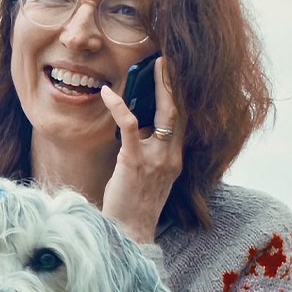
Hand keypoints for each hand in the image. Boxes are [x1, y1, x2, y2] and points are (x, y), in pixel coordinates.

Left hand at [99, 57, 182, 243]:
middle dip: (174, 83)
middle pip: (180, 111)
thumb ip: (152, 152)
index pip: (184, 120)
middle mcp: (172, 156)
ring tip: (149, 66)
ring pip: (163, 114)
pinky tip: (107, 93)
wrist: (130, 232)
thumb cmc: (135, 204)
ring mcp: (156, 159)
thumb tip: (140, 125)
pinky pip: (130, 126)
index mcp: (175, 158)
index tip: (175, 74)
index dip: (180, 95)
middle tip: (166, 60)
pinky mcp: (134, 161)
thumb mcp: (151, 177)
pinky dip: (119, 106)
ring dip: (157, 86)